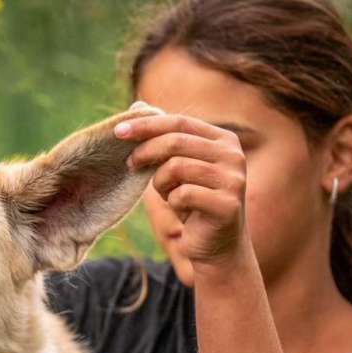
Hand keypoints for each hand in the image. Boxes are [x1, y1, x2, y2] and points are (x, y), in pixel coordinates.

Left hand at [116, 112, 248, 269]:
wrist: (215, 248)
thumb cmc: (192, 204)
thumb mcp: (176, 168)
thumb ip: (162, 138)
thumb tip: (137, 104)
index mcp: (224, 140)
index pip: (179, 122)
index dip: (147, 125)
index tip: (117, 132)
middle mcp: (234, 155)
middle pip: (176, 141)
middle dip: (146, 151)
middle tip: (130, 165)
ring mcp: (234, 179)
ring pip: (176, 168)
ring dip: (161, 184)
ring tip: (169, 196)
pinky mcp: (228, 204)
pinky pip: (183, 195)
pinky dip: (174, 204)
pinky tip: (184, 212)